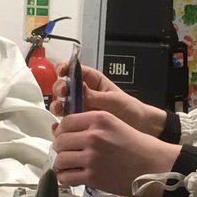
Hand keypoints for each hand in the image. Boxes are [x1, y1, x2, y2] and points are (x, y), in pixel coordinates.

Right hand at [52, 61, 166, 136]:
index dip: (65, 68)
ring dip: (58, 105)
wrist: (139, 127)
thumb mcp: (113, 99)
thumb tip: (79, 88)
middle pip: (63, 86)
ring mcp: (79, 108)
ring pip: (61, 103)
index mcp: (92, 81)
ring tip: (61, 109)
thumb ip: (94, 95)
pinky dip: (60, 122)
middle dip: (60, 88)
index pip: (74, 70)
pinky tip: (59, 123)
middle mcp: (83, 93)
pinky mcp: (79, 123)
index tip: (61, 71)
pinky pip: (65, 121)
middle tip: (64, 93)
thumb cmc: (129, 109)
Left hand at [53, 110, 181, 194]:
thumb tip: (59, 129)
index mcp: (99, 119)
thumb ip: (91, 125)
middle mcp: (93, 136)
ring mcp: (92, 157)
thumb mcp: (115, 124)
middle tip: (67, 154)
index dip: (61, 131)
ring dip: (61, 165)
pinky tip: (71, 177)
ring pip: (60, 160)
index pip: (66, 122)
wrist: (154, 165)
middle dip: (60, 149)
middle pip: (60, 141)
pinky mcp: (93, 177)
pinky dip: (65, 178)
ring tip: (69, 167)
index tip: (64, 138)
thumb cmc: (138, 146)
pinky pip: (67, 177)